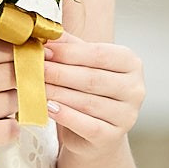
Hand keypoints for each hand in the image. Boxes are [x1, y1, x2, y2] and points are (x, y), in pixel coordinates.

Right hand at [0, 40, 21, 166]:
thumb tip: (14, 51)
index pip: (6, 51)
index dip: (24, 55)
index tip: (34, 58)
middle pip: (16, 75)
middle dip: (27, 78)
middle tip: (31, 81)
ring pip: (17, 102)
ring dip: (18, 103)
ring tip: (6, 103)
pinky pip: (11, 129)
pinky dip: (10, 127)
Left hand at [41, 31, 143, 156]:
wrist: (93, 132)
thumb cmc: (86, 90)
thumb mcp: (81, 63)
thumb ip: (68, 46)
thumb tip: (45, 31)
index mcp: (131, 63)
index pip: (99, 54)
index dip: (69, 52)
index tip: (43, 50)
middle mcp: (135, 89)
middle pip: (92, 78)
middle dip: (59, 73)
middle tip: (33, 69)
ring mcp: (127, 115)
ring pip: (87, 102)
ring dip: (57, 93)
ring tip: (34, 87)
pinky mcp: (114, 137)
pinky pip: (87, 125)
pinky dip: (65, 116)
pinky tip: (47, 108)